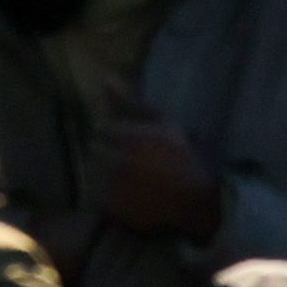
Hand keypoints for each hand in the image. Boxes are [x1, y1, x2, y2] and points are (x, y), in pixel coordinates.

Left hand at [95, 110, 218, 238]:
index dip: (115, 136)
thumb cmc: (180, 157)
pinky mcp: (110, 207)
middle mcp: (116, 160)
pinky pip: (95, 195)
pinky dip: (106, 195)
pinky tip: (127, 195)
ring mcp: (112, 186)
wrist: (194, 201)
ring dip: (104, 173)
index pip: (101, 129)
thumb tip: (104, 79)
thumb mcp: (162, 123)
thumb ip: (130, 102)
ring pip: (92, 172)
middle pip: (94, 150)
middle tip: (131, 163)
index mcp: (126, 137)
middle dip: (107, 153)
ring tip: (130, 179)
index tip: (132, 145)